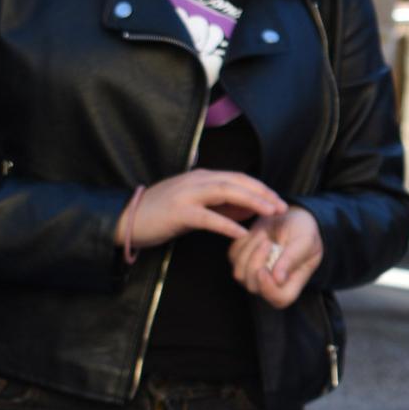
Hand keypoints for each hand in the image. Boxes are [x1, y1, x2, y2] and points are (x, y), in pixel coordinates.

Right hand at [123, 170, 286, 251]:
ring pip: (226, 192)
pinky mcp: (178, 213)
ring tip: (269, 213)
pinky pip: (207, 217)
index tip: (278, 200)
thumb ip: (221, 205)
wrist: (126, 219)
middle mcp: (195, 181)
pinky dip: (226, 224)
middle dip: (262, 193)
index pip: (238, 177)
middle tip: (282, 206)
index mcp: (200, 177)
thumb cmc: (161, 214)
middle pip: (236, 181)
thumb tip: (250, 208)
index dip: (260, 188)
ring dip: (251, 202)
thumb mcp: (194, 206)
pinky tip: (242, 232)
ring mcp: (186, 195)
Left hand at [229, 207, 323, 309]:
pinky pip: (233, 257)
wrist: (291, 217)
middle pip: (254, 287)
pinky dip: (243, 243)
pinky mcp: (241, 261)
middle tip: (269, 241)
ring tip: (265, 235)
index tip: (264, 270)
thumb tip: (278, 278)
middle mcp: (271, 283)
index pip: (279, 299)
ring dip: (250, 251)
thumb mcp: (305, 241)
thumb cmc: (303, 230)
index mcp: (292, 283)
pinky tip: (256, 234)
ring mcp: (254, 274)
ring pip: (240, 274)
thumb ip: (292, 259)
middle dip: (257, 263)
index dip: (269, 289)